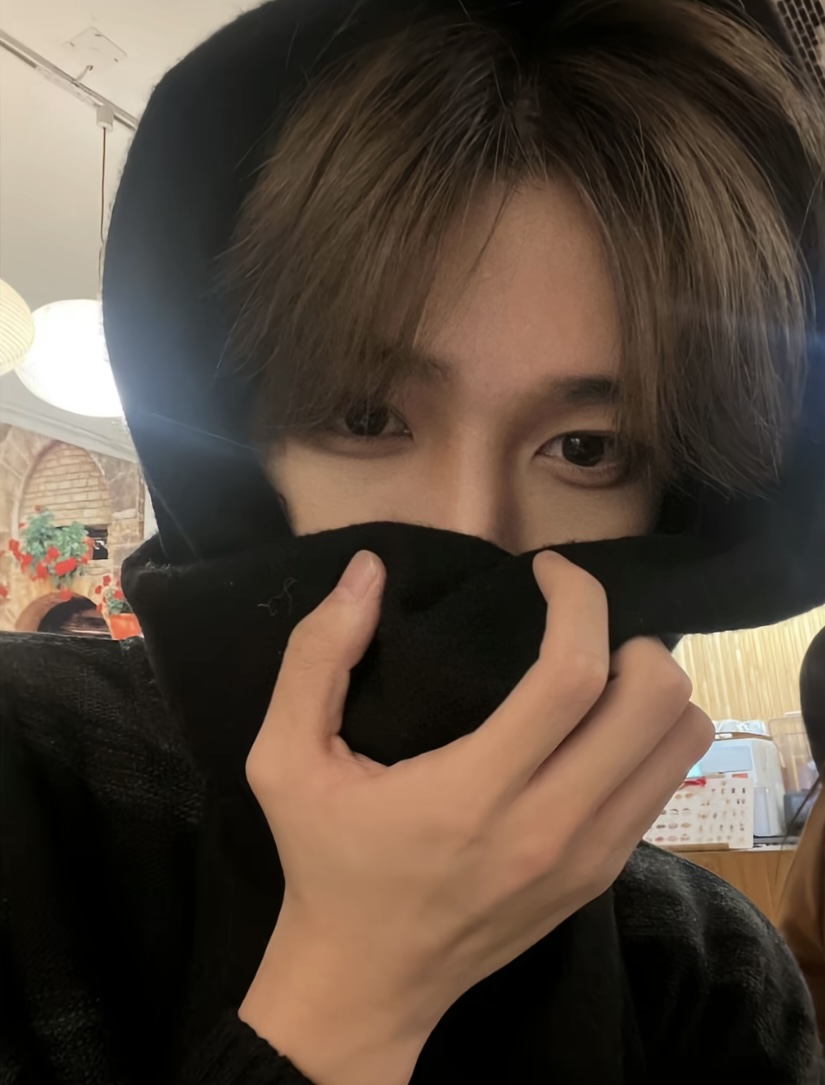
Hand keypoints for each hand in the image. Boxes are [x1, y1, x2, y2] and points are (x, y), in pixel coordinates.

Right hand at [240, 550, 712, 1084]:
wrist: (367, 986)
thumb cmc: (324, 864)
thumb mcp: (283, 760)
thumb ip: (316, 658)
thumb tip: (366, 572)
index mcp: (473, 794)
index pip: (572, 675)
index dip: (577, 600)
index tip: (547, 570)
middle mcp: (551, 827)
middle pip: (655, 701)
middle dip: (633, 636)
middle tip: (577, 626)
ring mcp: (589, 858)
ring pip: (682, 743)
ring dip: (652, 686)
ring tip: (595, 671)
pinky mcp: (602, 876)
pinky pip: (665, 783)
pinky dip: (648, 735)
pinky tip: (593, 727)